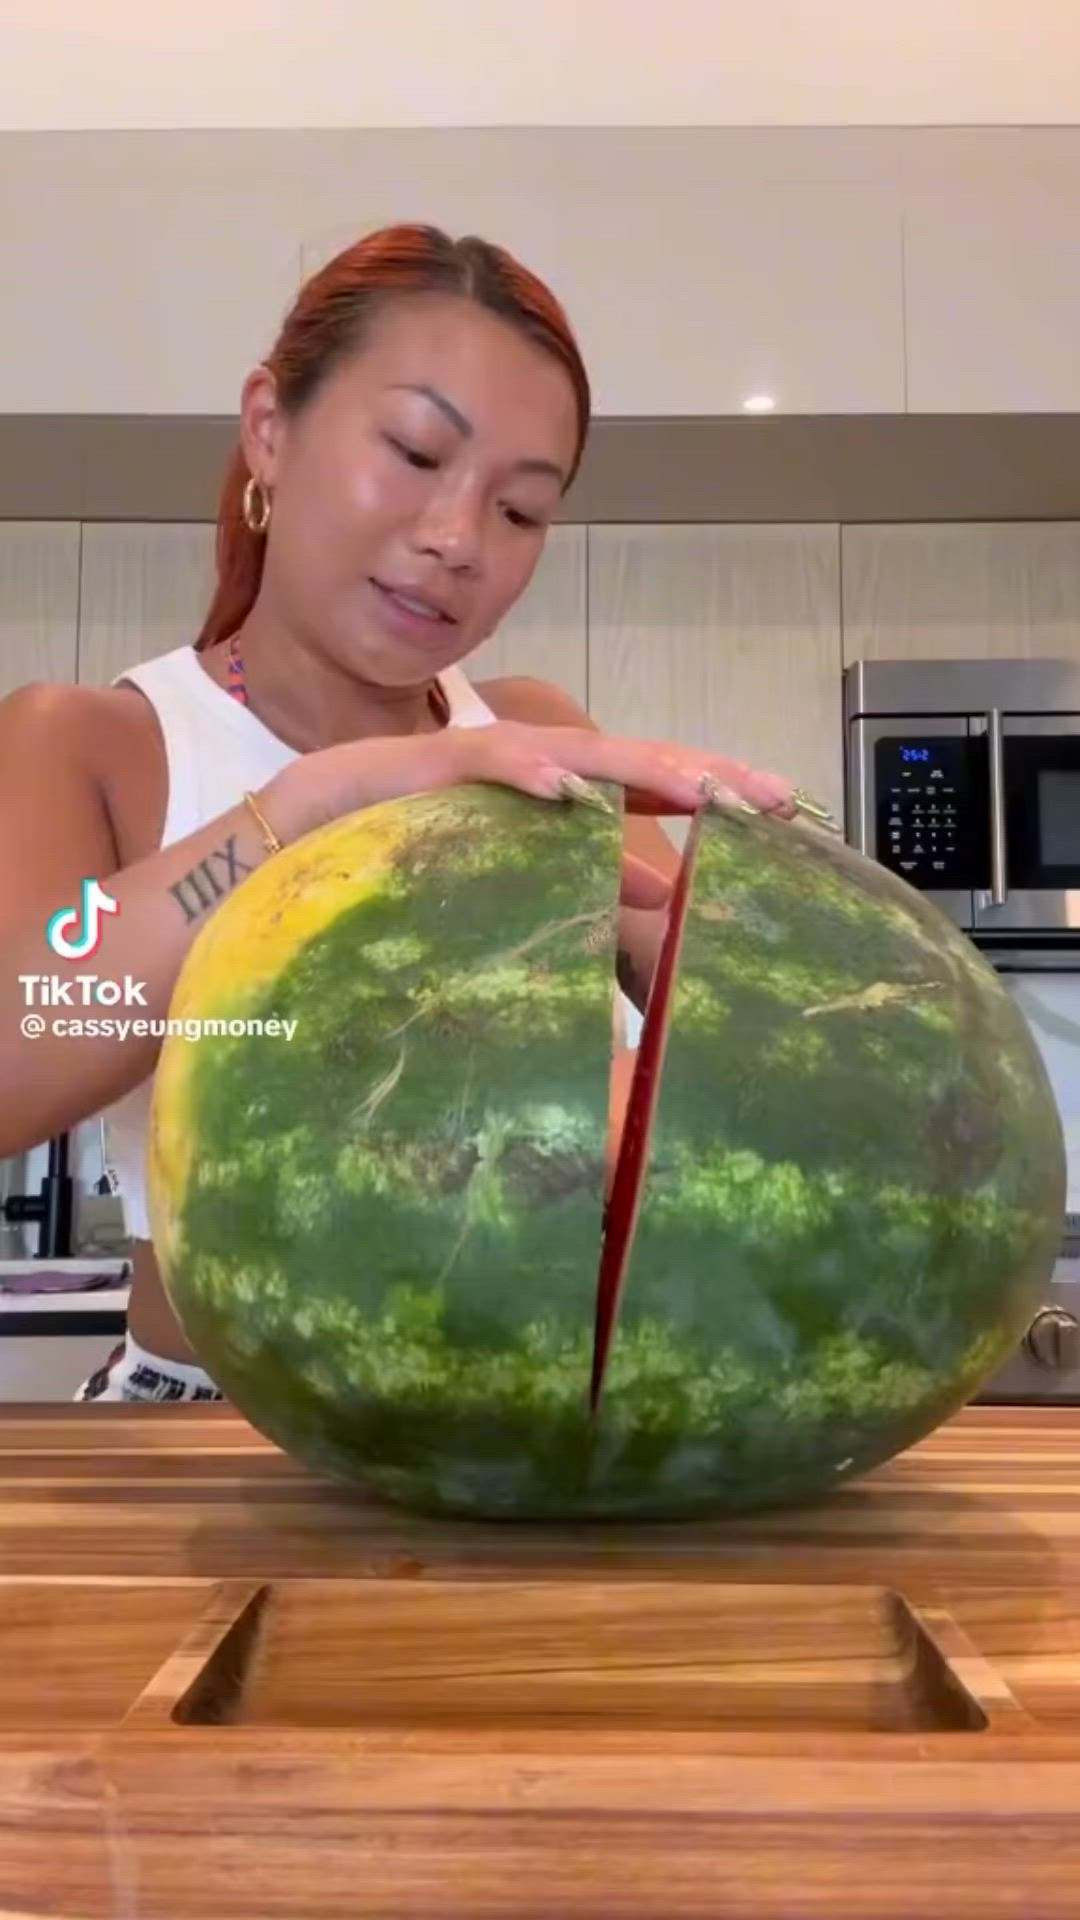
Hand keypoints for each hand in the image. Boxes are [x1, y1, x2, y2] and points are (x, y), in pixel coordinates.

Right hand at [266, 717, 797, 846]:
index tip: (780, 816)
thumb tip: (658, 898)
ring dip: (641, 770)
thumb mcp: (491, 890)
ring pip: (566, 751)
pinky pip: (473, 762)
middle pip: (623, 761)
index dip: (706, 792)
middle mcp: (510, 765)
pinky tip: (569, 791)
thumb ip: (571, 887)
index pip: (636, 786)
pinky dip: (523, 772)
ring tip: (707, 791)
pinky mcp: (405, 765)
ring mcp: (461, 756)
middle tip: (779, 798)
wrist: (255, 859)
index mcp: (533, 795)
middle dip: (703, 774)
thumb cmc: (370, 876)